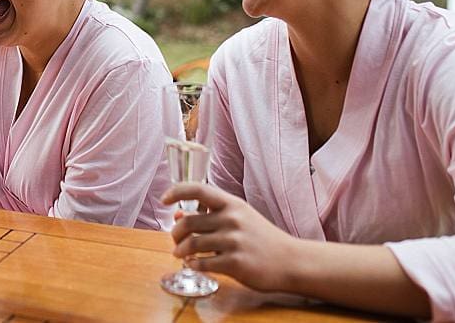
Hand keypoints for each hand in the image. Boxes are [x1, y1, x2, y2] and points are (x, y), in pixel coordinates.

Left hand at [165, 183, 303, 292]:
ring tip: (180, 254)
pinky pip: (202, 264)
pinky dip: (193, 265)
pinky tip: (195, 265)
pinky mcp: (235, 263)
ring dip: (180, 251)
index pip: (197, 189)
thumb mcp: (240, 218)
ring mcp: (234, 242)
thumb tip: (177, 215)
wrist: (291, 261)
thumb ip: (211, 215)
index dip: (176, 192)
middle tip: (176, 241)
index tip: (163, 200)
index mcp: (232, 204)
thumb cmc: (262, 238)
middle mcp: (232, 219)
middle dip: (175, 233)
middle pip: (187, 223)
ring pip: (191, 244)